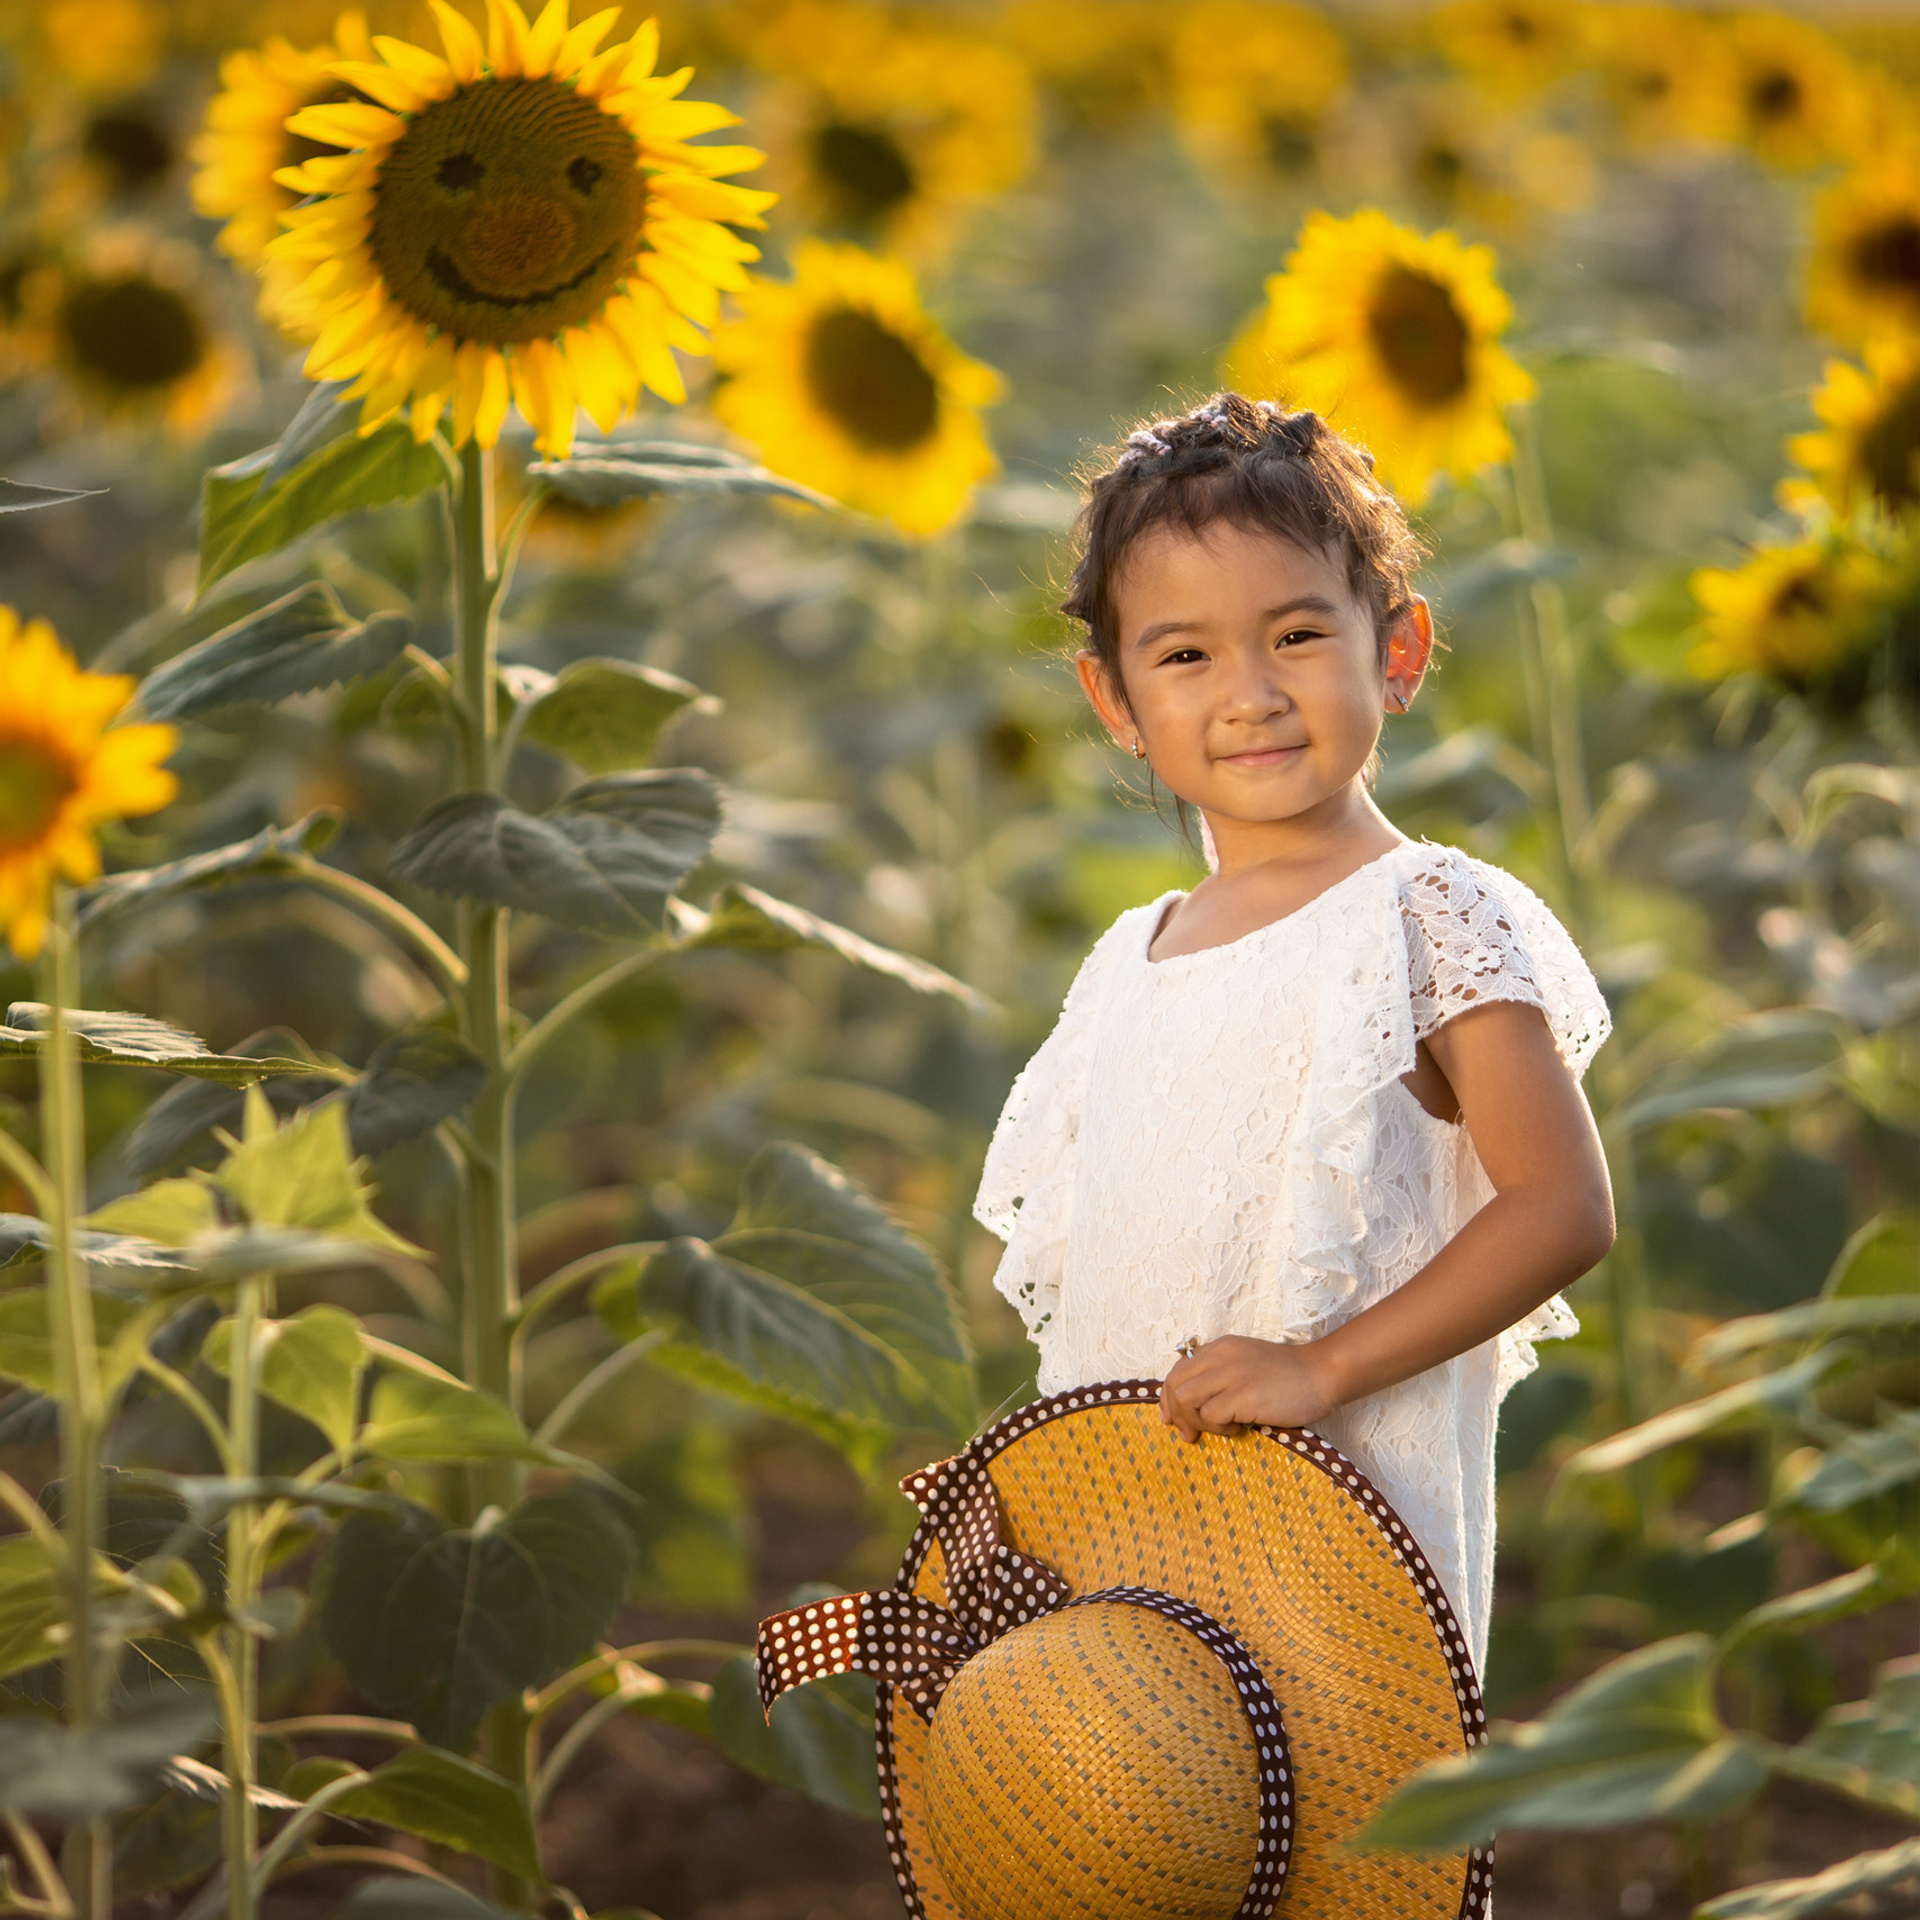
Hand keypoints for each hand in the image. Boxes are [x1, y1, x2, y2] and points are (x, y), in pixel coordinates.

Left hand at [1159, 1335, 1342, 1443]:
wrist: (1322, 1373)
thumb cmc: (1288, 1375)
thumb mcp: (1246, 1363)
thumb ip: (1221, 1374)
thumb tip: (1192, 1406)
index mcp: (1219, 1348)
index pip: (1176, 1370)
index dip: (1168, 1397)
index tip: (1173, 1419)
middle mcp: (1220, 1357)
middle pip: (1175, 1385)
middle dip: (1176, 1414)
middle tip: (1191, 1434)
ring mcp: (1230, 1375)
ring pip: (1186, 1400)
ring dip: (1198, 1421)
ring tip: (1223, 1426)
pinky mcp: (1242, 1395)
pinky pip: (1211, 1416)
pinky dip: (1221, 1428)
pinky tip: (1241, 1427)